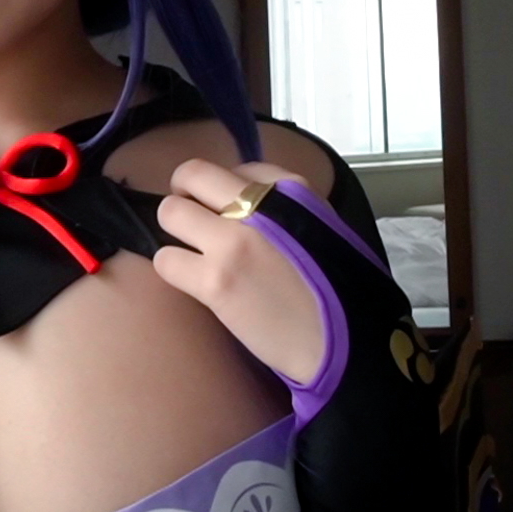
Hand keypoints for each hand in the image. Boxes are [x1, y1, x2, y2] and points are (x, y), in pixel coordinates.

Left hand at [152, 158, 326, 385]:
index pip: (238, 168)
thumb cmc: (344, 291)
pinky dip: (174, 270)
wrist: (347, 343)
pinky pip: (166, 260)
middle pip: (192, 174)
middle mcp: (260, 206)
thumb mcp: (326, 227)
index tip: (228, 212)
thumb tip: (245, 205)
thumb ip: (289, 208)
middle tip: (189, 220)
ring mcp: (234, 241)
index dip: (225, 191)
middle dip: (184, 195)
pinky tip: (194, 284)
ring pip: (169, 212)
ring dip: (175, 234)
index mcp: (293, 190)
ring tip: (193, 255)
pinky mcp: (215, 280)